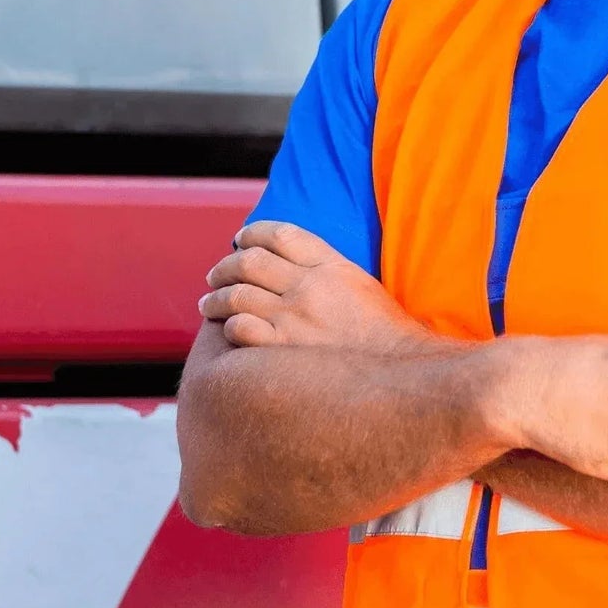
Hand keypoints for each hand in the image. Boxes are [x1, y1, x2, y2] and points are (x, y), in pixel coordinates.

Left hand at [200, 221, 437, 355]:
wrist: (398, 374)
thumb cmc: (382, 333)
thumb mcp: (359, 284)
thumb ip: (326, 269)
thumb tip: (289, 264)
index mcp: (331, 265)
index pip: (281, 234)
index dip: (253, 233)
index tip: (240, 240)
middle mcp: (309, 286)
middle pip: (251, 261)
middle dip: (226, 266)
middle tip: (215, 274)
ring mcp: (294, 318)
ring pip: (237, 295)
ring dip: (217, 297)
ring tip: (209, 303)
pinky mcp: (282, 351)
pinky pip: (240, 329)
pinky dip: (228, 327)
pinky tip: (227, 331)